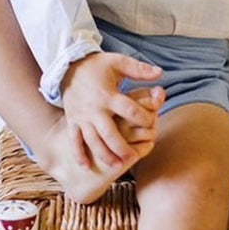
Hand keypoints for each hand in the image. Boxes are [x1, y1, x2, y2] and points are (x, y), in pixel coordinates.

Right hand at [60, 52, 163, 171]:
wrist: (67, 67)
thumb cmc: (98, 66)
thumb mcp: (118, 63)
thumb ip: (139, 69)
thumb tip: (161, 72)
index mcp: (108, 95)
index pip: (129, 110)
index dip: (143, 117)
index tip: (152, 122)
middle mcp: (94, 109)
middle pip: (109, 133)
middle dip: (121, 147)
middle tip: (132, 157)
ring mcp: (82, 117)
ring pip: (93, 141)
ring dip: (104, 155)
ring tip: (116, 166)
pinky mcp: (72, 122)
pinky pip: (74, 141)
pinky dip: (79, 155)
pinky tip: (86, 167)